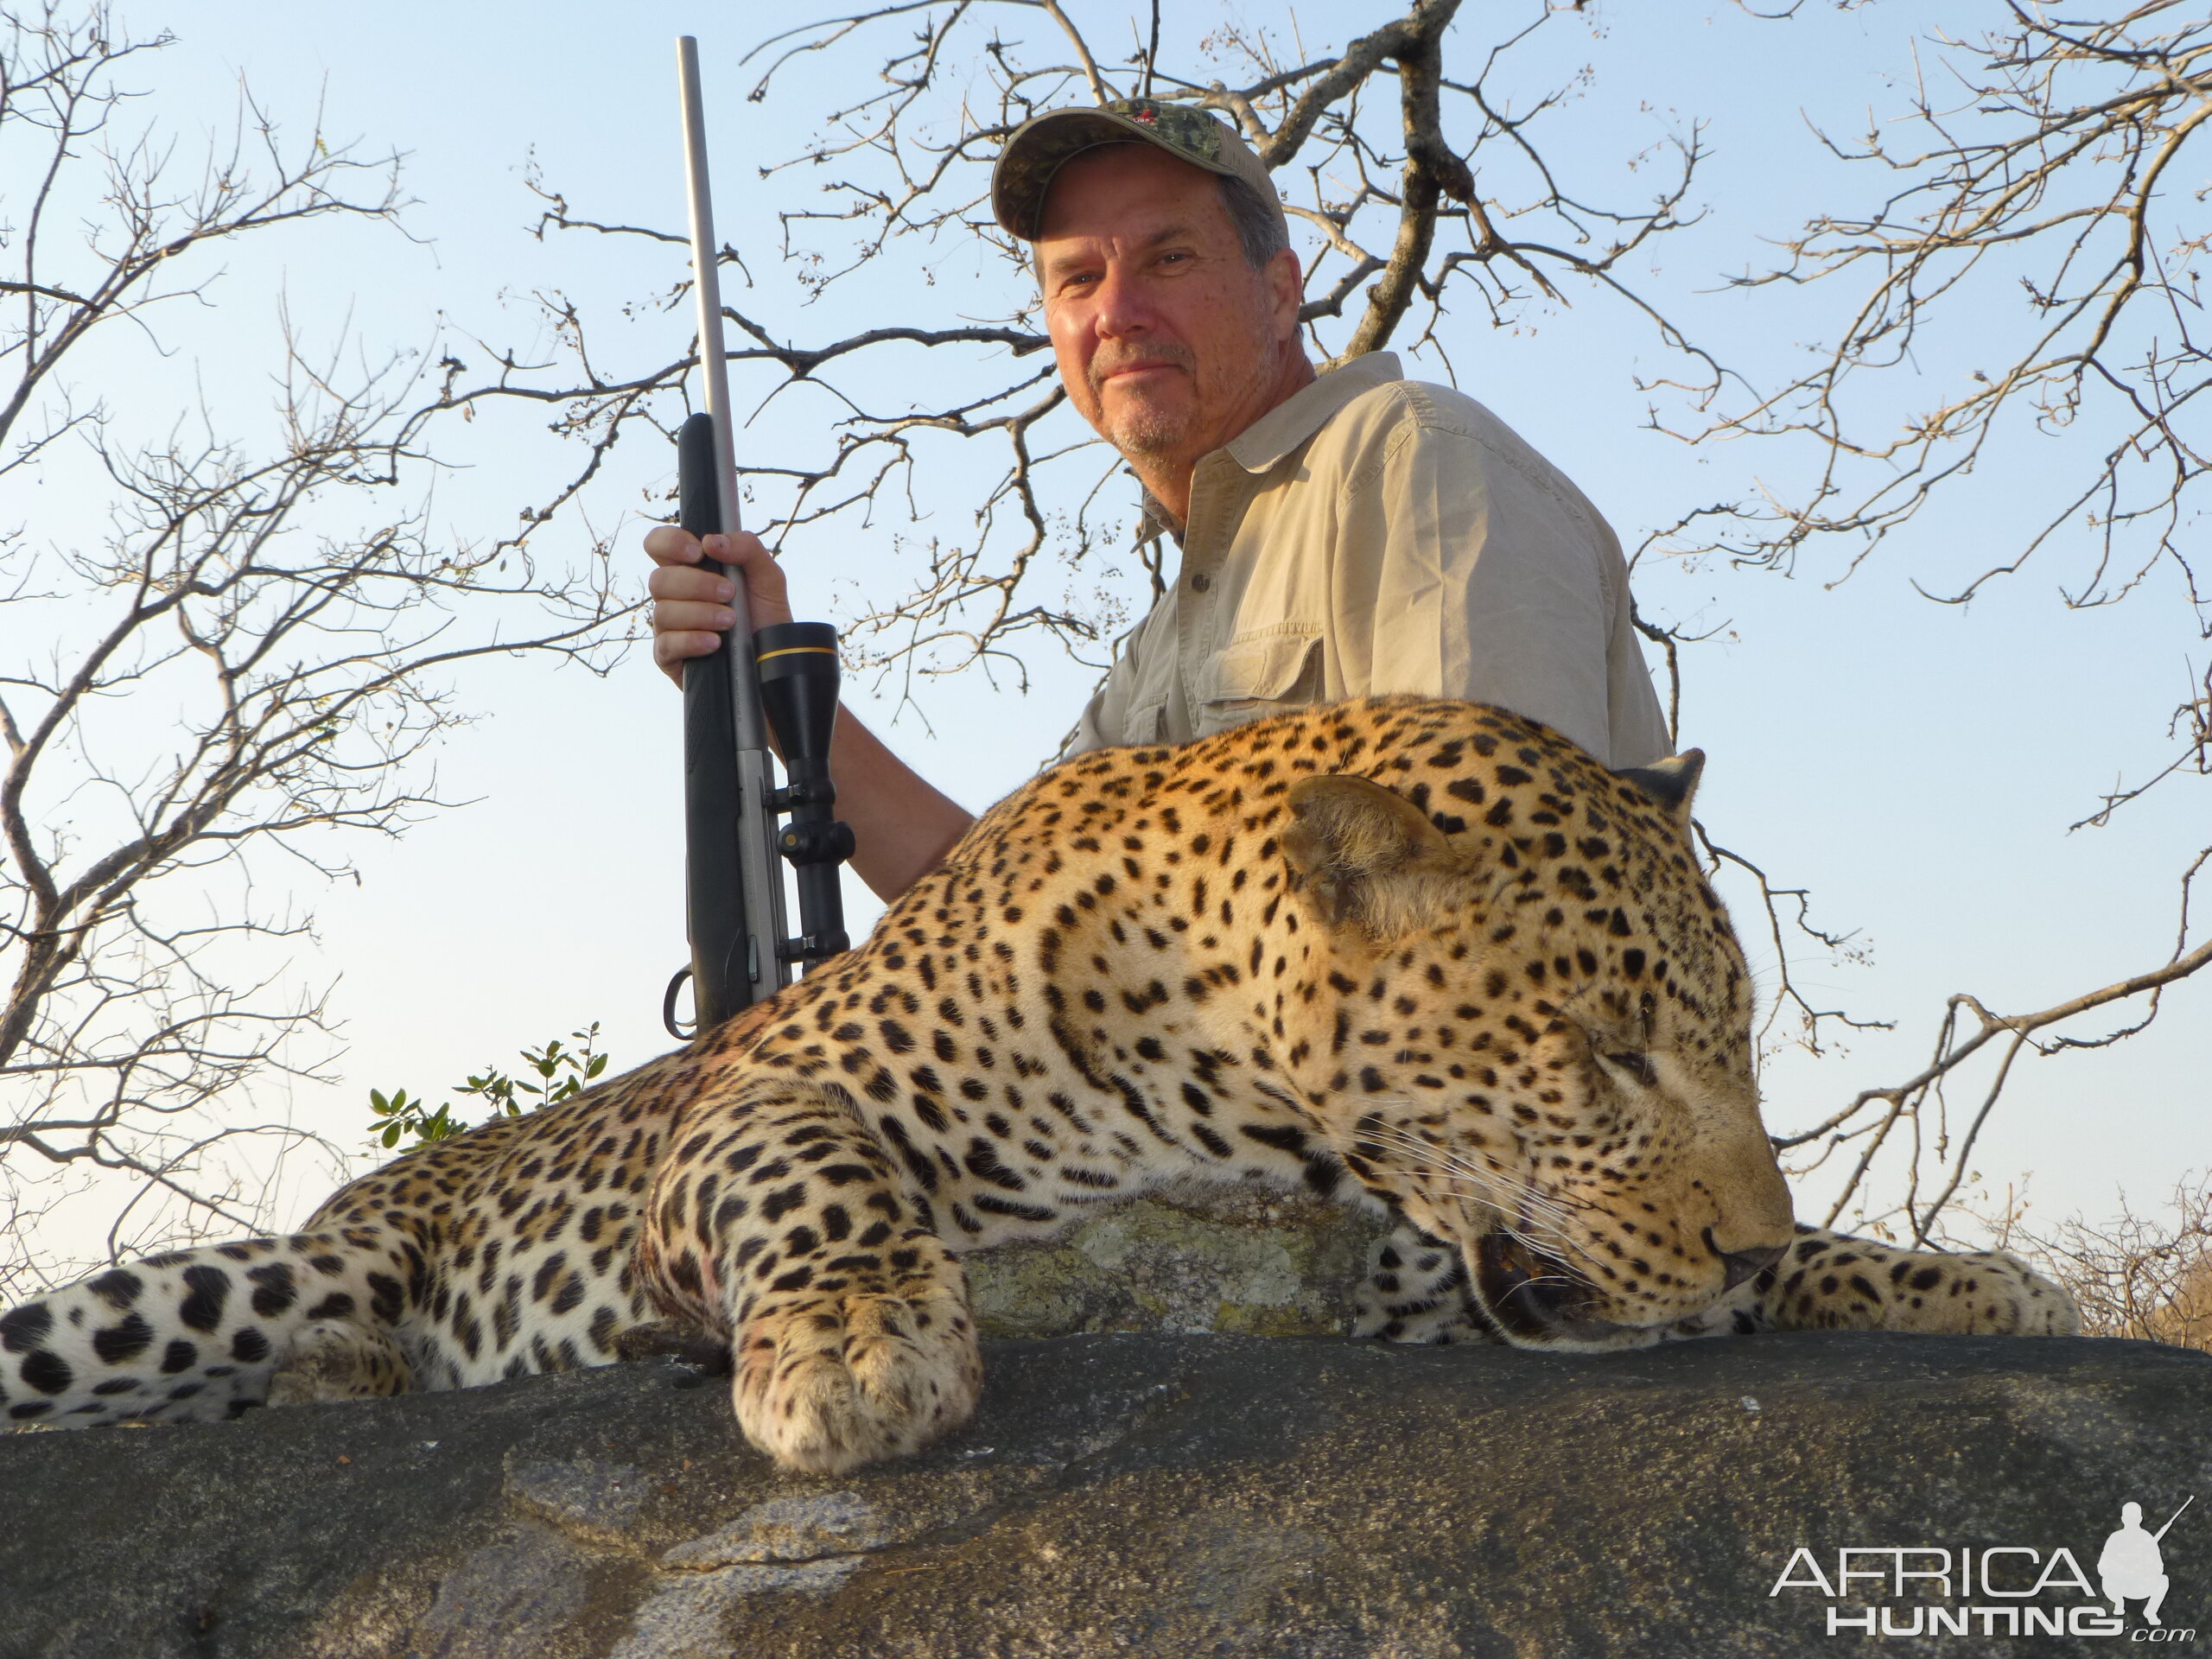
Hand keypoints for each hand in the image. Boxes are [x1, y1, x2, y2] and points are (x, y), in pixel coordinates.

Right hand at [643, 525, 793, 686]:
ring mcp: (669, 627)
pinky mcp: (669, 657)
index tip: (698, 552)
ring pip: (663, 611)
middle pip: (658, 579)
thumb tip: (711, 541)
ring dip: (701, 613)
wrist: (773, 663)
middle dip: (697, 584)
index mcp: (690, 570)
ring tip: (730, 622)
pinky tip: (715, 643)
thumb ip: (747, 548)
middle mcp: (674, 596)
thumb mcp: (768, 578)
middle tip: (729, 593)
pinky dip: (692, 640)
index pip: (659, 545)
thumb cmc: (766, 617)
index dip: (669, 542)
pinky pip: (666, 644)